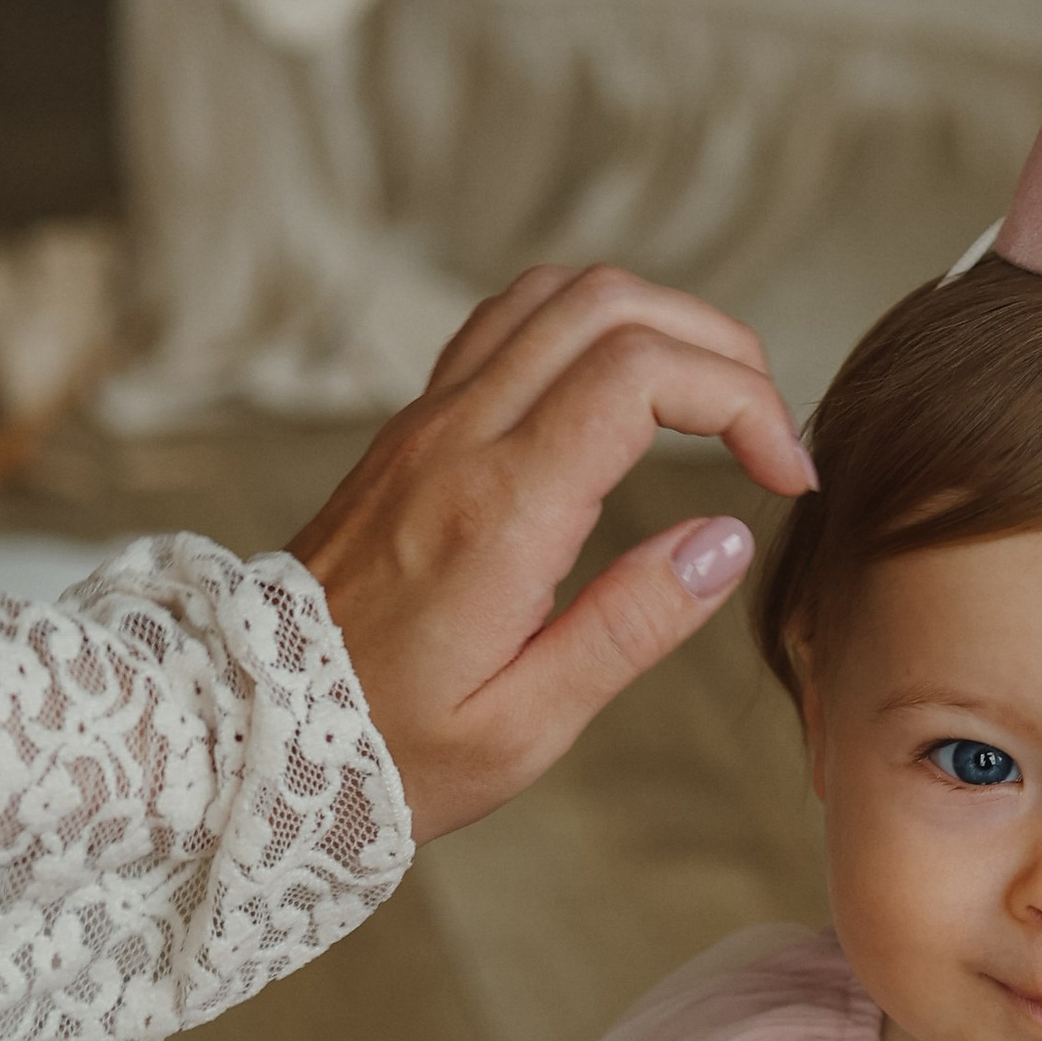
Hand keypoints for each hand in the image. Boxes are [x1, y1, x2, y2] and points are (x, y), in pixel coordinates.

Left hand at [288, 263, 818, 842]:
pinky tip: (627, 397)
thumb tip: (724, 540)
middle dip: (719, 348)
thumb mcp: (525, 726)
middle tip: (768, 435)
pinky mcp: (414, 426)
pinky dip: (592, 328)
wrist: (255, 727)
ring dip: (658, 322)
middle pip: (611, 304)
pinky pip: (511, 323)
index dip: (741, 402)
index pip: (640, 374)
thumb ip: (631, 626)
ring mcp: (428, 420)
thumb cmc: (393, 748)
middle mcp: (458, 440)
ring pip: (560, 292)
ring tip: (712, 405)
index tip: (786, 478)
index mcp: (498, 513)